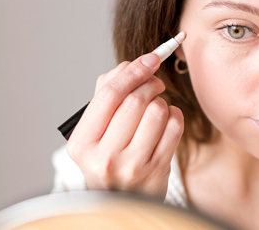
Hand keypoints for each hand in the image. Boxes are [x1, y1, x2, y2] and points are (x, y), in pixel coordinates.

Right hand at [66, 53, 183, 198]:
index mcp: (82, 144)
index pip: (108, 95)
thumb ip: (107, 94)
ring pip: (157, 111)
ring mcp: (133, 166)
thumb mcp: (95, 131)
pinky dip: (175, 114)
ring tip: (156, 108)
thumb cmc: (109, 158)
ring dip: (161, 101)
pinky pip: (175, 126)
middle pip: (135, 100)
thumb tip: (131, 65)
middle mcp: (105, 158)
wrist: (122, 200)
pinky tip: (167, 120)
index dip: (132, 71)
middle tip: (155, 82)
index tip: (150, 58)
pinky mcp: (158, 170)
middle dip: (150, 82)